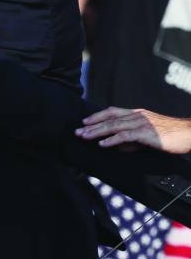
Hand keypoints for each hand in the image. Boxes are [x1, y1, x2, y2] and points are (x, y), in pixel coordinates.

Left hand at [76, 106, 190, 153]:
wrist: (189, 134)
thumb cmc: (171, 136)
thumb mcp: (147, 137)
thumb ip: (131, 140)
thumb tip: (116, 146)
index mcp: (137, 114)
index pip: (113, 112)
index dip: (97, 116)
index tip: (84, 122)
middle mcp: (137, 115)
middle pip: (109, 118)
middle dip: (92, 125)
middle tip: (78, 131)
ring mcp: (141, 123)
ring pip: (114, 126)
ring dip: (97, 131)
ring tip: (84, 136)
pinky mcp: (146, 133)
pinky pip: (124, 136)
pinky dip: (111, 140)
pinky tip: (102, 144)